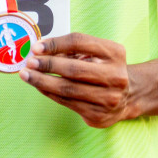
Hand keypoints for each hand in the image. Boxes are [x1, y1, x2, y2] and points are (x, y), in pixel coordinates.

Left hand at [18, 32, 140, 127]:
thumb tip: (39, 51)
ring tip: (27, 75)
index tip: (37, 47)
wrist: (130, 96)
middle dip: (47, 65)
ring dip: (42, 81)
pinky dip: (49, 93)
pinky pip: (67, 102)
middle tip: (29, 62)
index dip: (55, 43)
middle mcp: (115, 76)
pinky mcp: (99, 115)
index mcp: (115, 53)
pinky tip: (39, 86)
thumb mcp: (96, 53)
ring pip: (67, 89)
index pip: (79, 42)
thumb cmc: (104, 69)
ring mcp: (108, 98)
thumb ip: (71, 50)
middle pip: (73, 69)